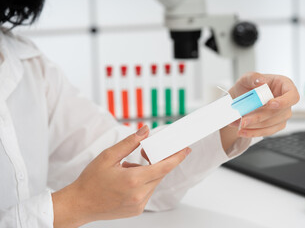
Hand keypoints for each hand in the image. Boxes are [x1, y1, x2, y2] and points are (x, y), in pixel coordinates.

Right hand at [52, 125, 190, 227]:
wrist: (79, 204)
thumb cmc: (90, 181)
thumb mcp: (108, 157)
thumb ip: (129, 143)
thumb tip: (145, 131)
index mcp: (133, 181)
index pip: (163, 167)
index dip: (177, 157)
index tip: (186, 150)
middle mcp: (139, 195)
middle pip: (159, 174)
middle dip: (154, 162)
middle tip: (142, 154)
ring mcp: (138, 205)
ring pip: (153, 183)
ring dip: (146, 173)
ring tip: (125, 170)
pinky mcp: (137, 210)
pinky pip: (147, 192)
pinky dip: (142, 183)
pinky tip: (126, 181)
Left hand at [228, 72, 299, 136]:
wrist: (240, 99)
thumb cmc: (247, 86)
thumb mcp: (247, 78)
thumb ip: (253, 77)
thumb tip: (260, 81)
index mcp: (284, 86)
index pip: (293, 96)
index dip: (284, 101)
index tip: (270, 104)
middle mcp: (286, 101)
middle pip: (280, 113)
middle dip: (260, 117)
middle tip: (244, 120)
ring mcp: (282, 114)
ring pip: (272, 124)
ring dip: (255, 126)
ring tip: (239, 125)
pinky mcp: (275, 125)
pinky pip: (267, 132)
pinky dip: (254, 132)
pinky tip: (243, 132)